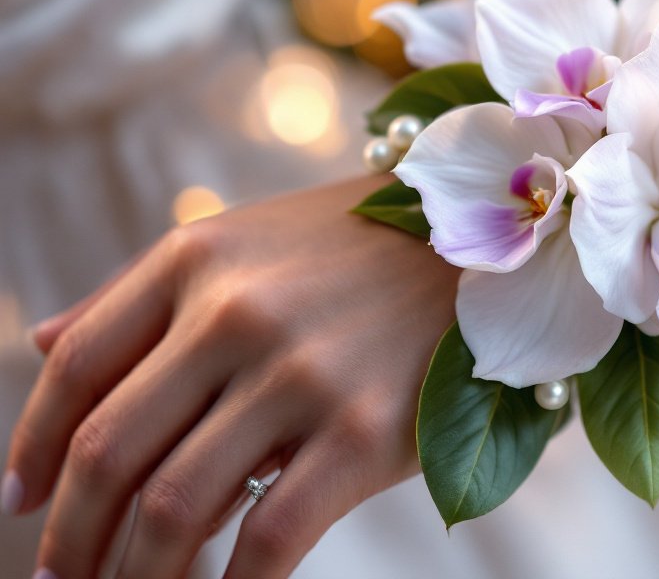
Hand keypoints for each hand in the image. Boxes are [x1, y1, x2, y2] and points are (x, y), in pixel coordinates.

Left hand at [3, 176, 459, 577]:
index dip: (33, 447)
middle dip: (70, 537)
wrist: (483, 251)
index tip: (19, 503)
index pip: (79, 365)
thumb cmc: (356, 248)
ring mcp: (303, 372)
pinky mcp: (365, 432)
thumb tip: (40, 342)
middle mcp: (238, 312)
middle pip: (112, 450)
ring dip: (132, 576)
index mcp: (196, 259)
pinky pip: (269, 539)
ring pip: (174, 508)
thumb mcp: (245, 242)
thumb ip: (142, 292)